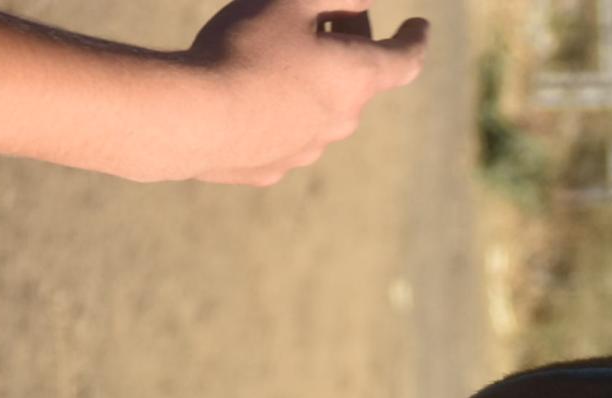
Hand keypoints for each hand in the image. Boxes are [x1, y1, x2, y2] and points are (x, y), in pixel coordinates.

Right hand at [184, 0, 427, 185]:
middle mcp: (342, 120)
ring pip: (323, 107)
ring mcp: (308, 149)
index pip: (405, 59)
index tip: (419, 26)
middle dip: (348, 44)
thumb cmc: (244, 50)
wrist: (192, 119)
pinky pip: (284, 131)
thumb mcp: (289, 3)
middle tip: (320, 15)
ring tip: (276, 53)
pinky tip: (244, 93)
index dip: (414, 38)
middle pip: (359, 78)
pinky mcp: (273, 167)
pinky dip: (278, 109)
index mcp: (357, 77)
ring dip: (313, 80)